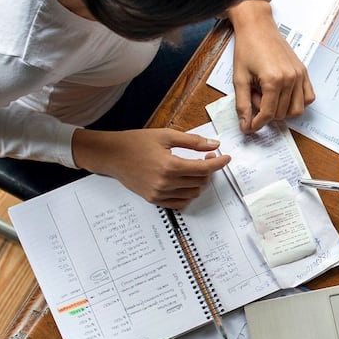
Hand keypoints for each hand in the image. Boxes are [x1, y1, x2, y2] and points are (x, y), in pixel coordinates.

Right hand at [71, 128, 231, 208]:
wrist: (111, 155)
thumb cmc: (136, 142)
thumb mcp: (166, 135)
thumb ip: (192, 141)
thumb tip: (214, 145)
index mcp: (170, 166)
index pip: (204, 168)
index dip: (219, 163)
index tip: (226, 158)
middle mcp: (165, 183)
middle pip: (200, 181)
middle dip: (209, 169)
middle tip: (207, 156)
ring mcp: (159, 194)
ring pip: (192, 193)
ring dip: (200, 181)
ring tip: (195, 168)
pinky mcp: (153, 199)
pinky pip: (180, 202)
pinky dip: (188, 193)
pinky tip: (186, 181)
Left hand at [229, 0, 313, 131]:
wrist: (257, 26)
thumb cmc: (247, 47)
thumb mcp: (239, 78)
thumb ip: (242, 104)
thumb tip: (245, 124)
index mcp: (273, 80)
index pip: (268, 114)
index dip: (257, 123)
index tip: (250, 127)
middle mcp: (290, 79)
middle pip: (282, 114)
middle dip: (265, 112)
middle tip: (254, 97)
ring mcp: (299, 75)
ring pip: (297, 109)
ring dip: (282, 110)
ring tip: (267, 96)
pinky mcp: (303, 72)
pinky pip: (308, 97)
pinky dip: (297, 102)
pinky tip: (283, 95)